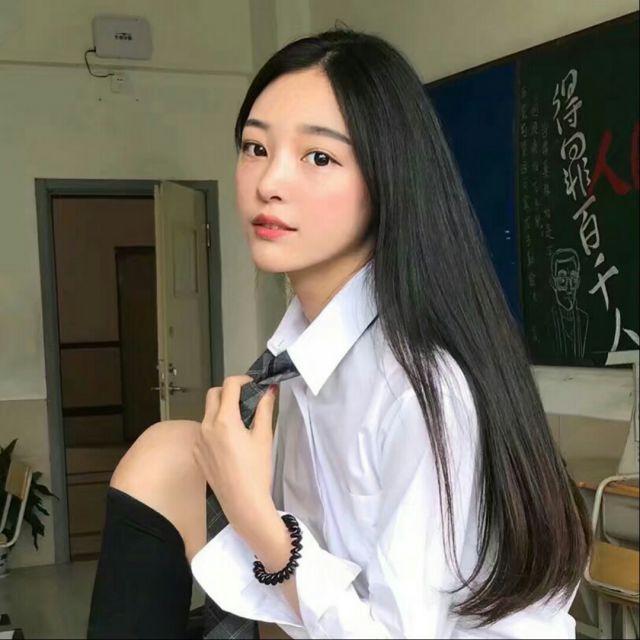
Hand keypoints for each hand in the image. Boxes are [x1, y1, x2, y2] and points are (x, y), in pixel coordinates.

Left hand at [193, 375, 277, 537]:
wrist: (243, 503)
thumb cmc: (256, 471)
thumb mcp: (264, 437)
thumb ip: (265, 409)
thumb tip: (270, 390)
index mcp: (224, 420)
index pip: (229, 386)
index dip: (242, 380)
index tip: (253, 384)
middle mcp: (206, 426)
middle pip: (214, 394)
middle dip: (229, 391)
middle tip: (246, 399)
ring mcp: (199, 440)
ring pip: (208, 412)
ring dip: (222, 409)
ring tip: (240, 422)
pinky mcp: (197, 453)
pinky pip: (203, 430)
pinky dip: (215, 427)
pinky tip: (230, 441)